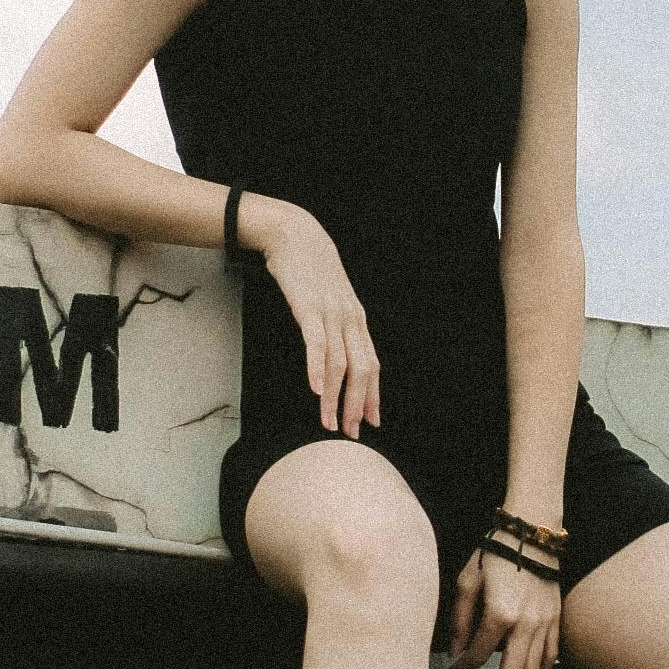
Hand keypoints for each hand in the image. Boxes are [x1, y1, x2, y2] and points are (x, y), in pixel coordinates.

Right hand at [246, 199, 380, 438]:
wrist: (296, 235)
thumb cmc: (311, 270)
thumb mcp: (330, 301)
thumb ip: (336, 327)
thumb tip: (334, 356)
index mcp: (356, 320)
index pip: (372, 365)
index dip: (372, 395)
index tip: (371, 422)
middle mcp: (350, 319)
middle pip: (362, 369)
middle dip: (357, 404)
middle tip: (352, 433)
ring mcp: (331, 313)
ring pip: (339, 363)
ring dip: (334, 396)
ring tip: (328, 423)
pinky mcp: (309, 307)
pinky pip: (317, 343)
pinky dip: (316, 368)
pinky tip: (313, 389)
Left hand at [443, 540, 561, 668]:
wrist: (531, 531)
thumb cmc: (495, 552)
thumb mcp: (467, 581)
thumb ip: (460, 621)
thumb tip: (456, 653)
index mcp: (500, 614)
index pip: (477, 657)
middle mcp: (526, 624)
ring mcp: (546, 624)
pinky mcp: (557, 620)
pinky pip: (551, 659)